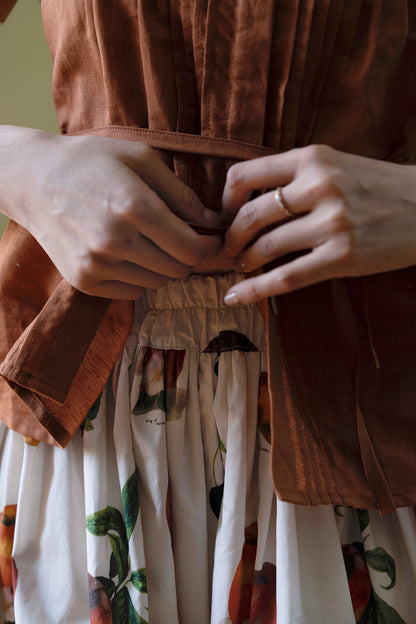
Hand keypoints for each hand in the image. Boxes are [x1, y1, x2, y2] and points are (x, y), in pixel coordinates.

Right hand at [3, 128, 222, 298]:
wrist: (34, 180)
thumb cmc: (90, 162)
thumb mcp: (140, 159)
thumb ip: (181, 193)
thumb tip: (212, 221)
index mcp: (134, 207)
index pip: (191, 248)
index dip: (209, 248)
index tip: (212, 242)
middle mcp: (115, 241)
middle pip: (178, 269)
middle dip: (188, 256)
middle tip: (182, 240)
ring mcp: (97, 265)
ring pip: (157, 283)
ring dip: (163, 266)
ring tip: (150, 242)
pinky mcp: (84, 281)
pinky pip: (132, 292)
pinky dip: (139, 277)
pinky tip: (129, 254)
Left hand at [221, 145, 415, 303]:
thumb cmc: (378, 187)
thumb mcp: (336, 164)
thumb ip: (296, 175)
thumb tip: (249, 200)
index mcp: (312, 158)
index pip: (245, 174)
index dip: (226, 199)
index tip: (227, 215)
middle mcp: (319, 186)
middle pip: (250, 216)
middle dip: (231, 238)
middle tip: (230, 249)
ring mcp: (332, 223)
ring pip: (265, 248)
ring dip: (244, 262)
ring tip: (243, 266)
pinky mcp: (342, 256)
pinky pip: (286, 277)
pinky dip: (255, 289)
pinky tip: (236, 296)